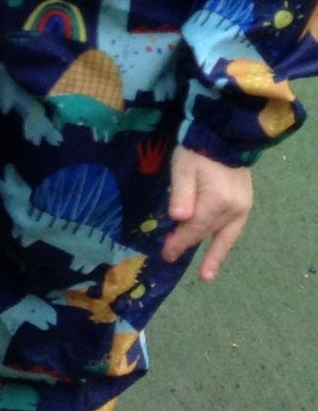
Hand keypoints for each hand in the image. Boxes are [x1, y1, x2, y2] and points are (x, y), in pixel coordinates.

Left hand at [160, 144, 253, 280]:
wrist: (223, 136)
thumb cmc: (197, 150)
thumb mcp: (182, 168)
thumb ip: (181, 194)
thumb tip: (179, 219)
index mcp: (217, 201)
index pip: (194, 228)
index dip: (179, 242)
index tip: (166, 254)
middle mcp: (234, 209)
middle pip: (209, 233)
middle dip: (191, 247)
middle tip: (172, 260)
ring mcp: (243, 207)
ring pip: (226, 236)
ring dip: (216, 254)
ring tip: (207, 274)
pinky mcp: (245, 203)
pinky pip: (234, 228)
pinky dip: (224, 240)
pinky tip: (217, 249)